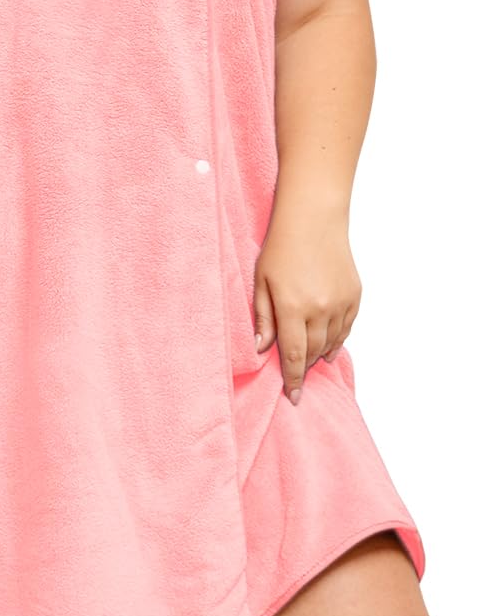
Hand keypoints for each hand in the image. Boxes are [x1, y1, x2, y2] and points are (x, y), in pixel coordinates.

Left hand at [253, 212, 360, 403]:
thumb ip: (263, 317)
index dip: (293, 380)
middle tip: (297, 378)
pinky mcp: (355, 295)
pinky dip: (337, 340)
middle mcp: (320, 309)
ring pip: (332, 342)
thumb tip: (263, 348)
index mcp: (292, 307)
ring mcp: (340, 302)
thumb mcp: (261, 280)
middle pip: (314, 353)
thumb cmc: (280, 246)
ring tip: (311, 362)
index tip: (293, 397)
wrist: (313, 218)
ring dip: (321, 355)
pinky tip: (329, 346)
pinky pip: (347, 328)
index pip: (294, 355)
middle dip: (305, 368)